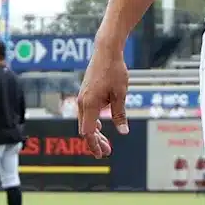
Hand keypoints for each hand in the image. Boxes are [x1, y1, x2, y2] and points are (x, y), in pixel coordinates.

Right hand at [77, 40, 129, 157]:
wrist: (106, 51)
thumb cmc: (114, 71)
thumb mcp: (121, 95)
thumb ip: (120, 115)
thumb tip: (123, 131)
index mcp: (89, 104)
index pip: (88, 132)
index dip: (94, 144)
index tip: (102, 153)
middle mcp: (82, 102)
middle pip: (85, 129)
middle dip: (95, 142)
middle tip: (107, 152)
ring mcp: (82, 98)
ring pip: (84, 122)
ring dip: (94, 133)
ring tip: (106, 143)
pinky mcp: (85, 94)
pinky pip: (85, 113)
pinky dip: (92, 122)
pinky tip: (100, 126)